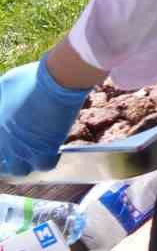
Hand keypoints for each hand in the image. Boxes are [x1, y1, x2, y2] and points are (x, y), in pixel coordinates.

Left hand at [0, 58, 90, 176]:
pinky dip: (48, 160)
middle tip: (15, 150)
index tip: (7, 138)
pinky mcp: (44, 151)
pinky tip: (52, 150)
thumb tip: (1, 101)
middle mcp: (5, 144)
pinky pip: (44, 166)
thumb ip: (0, 98)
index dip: (2, 146)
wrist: (56, 82)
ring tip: (31, 154)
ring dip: (24, 164)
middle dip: (5, 160)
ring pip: (18, 171)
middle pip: (1, 165)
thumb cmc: (31, 79)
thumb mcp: (5, 84)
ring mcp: (24, 150)